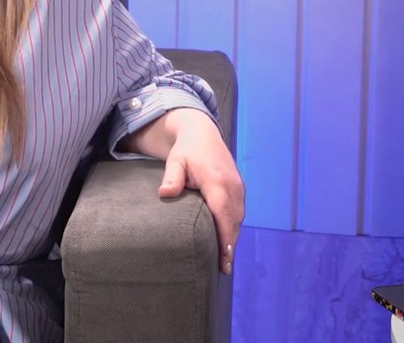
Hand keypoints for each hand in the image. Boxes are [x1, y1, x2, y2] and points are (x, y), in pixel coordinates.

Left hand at [157, 109, 244, 274]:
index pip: (223, 215)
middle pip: (234, 222)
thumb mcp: (175, 161)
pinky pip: (238, 213)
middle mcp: (232, 187)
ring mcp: (238, 188)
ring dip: (232, 238)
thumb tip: (165, 193)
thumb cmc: (186, 150)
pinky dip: (233, 227)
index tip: (224, 259)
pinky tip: (226, 242)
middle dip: (230, 245)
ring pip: (238, 219)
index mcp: (217, 181)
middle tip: (223, 269)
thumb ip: (172, 177)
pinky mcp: (238, 189)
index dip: (225, 238)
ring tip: (224, 261)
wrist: (202, 134)